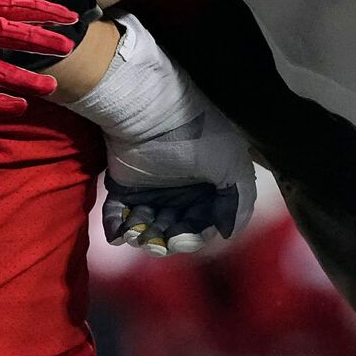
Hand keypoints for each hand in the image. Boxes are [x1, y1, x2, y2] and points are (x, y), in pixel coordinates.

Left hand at [102, 108, 256, 256]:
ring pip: (148, 227)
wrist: (150, 113)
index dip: (193, 237)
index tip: (180, 238)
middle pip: (174, 231)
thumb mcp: (231, 164)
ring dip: (142, 237)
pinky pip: (119, 215)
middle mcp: (181, 193)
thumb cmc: (197, 137)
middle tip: (155, 242)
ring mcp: (152, 191)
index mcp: (208, 189)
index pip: (202, 225)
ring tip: (135, 233)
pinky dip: (117, 229)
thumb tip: (228, 233)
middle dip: (165, 241)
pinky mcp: (124, 187)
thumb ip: (237, 202)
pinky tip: (118, 233)